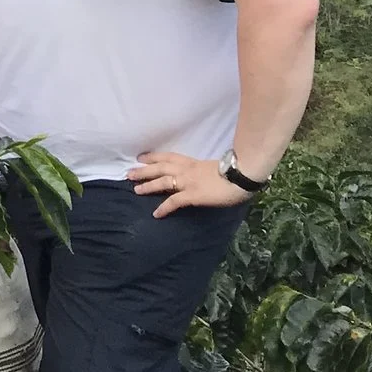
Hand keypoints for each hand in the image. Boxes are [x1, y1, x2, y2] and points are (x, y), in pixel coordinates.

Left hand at [130, 150, 250, 216]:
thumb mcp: (215, 168)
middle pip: (160, 167)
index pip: (168, 157)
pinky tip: (156, 214)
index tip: (141, 157)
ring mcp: (188, 182)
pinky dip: (164, 207)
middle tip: (129, 173)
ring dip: (148, 185)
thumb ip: (206, 171)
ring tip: (136, 189)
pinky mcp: (192, 195)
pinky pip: (174, 201)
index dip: (153, 157)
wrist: (242, 174)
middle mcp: (187, 170)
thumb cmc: (235, 171)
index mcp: (193, 162)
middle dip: (143, 170)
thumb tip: (206, 177)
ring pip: (162, 182)